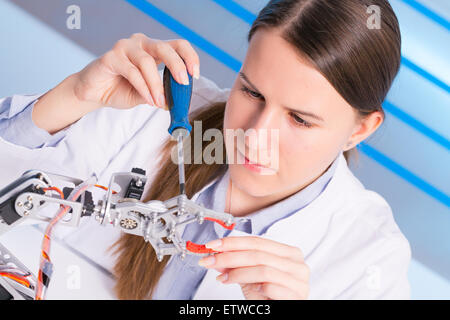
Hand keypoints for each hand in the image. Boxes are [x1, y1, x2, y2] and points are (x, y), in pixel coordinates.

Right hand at [73, 33, 199, 109]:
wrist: (95, 93)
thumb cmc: (122, 89)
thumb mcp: (148, 95)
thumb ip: (162, 94)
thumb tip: (177, 102)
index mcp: (154, 49)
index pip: (177, 45)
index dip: (190, 57)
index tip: (195, 75)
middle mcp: (141, 44)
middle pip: (164, 47)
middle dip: (177, 65)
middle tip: (183, 83)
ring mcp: (125, 48)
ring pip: (147, 62)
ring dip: (156, 85)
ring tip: (159, 102)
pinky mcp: (110, 57)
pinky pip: (132, 72)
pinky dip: (143, 88)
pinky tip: (148, 99)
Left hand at [198, 236, 309, 299]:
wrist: (281, 312)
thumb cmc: (269, 296)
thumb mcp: (249, 277)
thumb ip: (234, 265)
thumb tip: (214, 254)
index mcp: (288, 253)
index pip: (257, 241)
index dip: (233, 242)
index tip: (213, 245)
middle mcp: (296, 264)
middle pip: (258, 254)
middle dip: (230, 257)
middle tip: (211, 260)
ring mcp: (299, 280)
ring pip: (263, 270)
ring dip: (238, 273)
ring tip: (223, 278)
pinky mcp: (297, 296)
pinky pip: (272, 287)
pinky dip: (256, 287)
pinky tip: (251, 289)